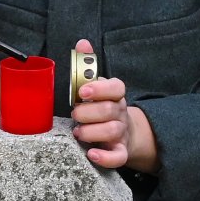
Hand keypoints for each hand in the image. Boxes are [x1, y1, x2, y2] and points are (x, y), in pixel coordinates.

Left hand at [70, 39, 157, 173]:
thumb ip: (87, 65)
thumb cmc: (102, 106)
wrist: (124, 133)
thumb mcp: (95, 85)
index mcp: (115, 94)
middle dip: (89, 113)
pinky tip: (92, 154)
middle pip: (110, 110)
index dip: (100, 88)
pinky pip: (118, 156)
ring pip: (113, 131)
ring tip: (78, 133)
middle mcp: (120, 112)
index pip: (116, 87)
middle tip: (75, 115)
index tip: (83, 92)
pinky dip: (106, 157)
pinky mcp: (121, 151)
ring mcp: (122, 132)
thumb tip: (82, 43)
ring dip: (92, 132)